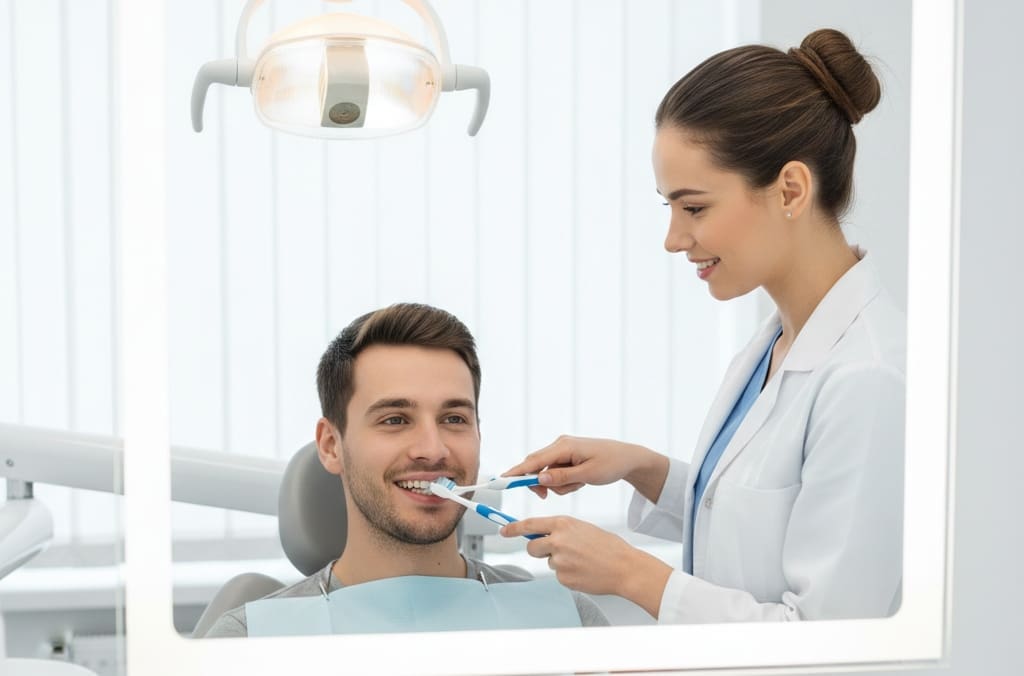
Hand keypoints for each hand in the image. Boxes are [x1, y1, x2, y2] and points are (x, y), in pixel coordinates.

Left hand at [500, 516, 672, 617]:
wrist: (625, 567)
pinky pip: (558, 575)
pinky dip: (568, 574)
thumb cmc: (608, 546)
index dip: (512, 528)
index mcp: (563, 524)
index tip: (502, 531)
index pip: (529, 524)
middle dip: (539, 550)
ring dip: (559, 562)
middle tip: (556, 551)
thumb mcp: (583, 528)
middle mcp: (557, 541)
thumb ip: (562, 530)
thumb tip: (544, 535)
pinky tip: (584, 571)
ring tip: (581, 561)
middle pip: (532, 547)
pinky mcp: (563, 578)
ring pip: (548, 562)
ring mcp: (559, 561)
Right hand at [503, 435, 667, 501]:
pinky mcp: (567, 455)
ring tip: (580, 484)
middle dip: (544, 483)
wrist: (628, 458)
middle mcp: (560, 445)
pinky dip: (565, 481)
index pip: (533, 461)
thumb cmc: (611, 464)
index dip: (516, 472)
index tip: (500, 481)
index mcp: (564, 446)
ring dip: (559, 484)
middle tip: (553, 494)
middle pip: (537, 467)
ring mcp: (563, 450)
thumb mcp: (588, 475)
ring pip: (548, 473)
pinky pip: (556, 472)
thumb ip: (562, 477)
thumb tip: (539, 479)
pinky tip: (580, 480)